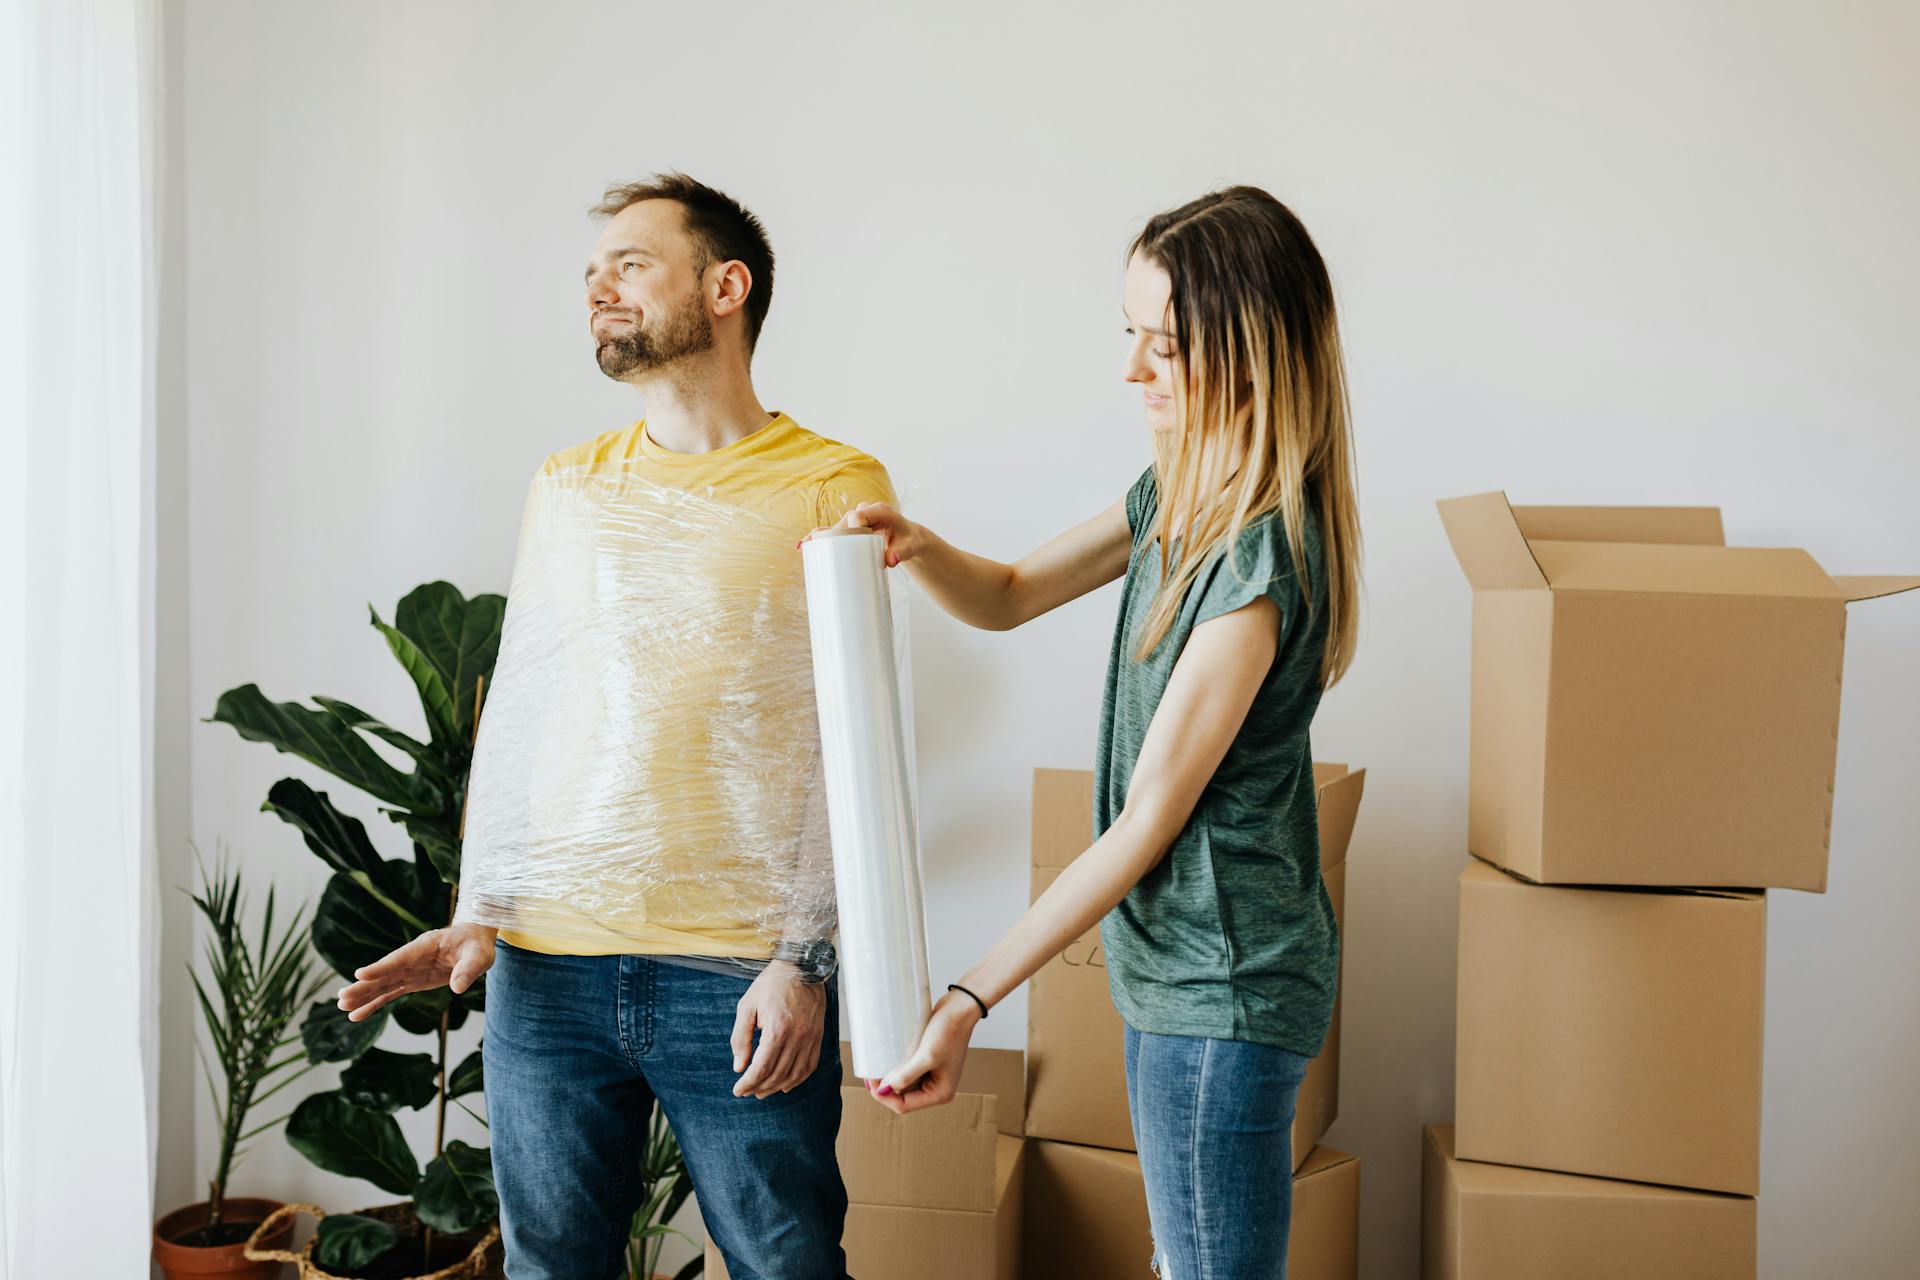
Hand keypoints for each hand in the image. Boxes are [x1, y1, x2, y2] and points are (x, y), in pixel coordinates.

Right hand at [336, 923, 496, 1021]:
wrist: (473, 940)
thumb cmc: (476, 945)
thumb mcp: (480, 955)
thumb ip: (469, 970)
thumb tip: (457, 988)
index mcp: (425, 947)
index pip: (400, 958)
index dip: (380, 967)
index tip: (359, 973)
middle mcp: (412, 959)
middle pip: (385, 973)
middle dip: (364, 986)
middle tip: (342, 998)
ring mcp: (410, 970)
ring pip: (383, 985)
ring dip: (363, 996)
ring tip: (343, 1007)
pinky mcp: (412, 981)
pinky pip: (390, 994)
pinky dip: (375, 1004)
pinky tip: (358, 1014)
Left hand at [731, 961, 827, 1097]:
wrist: (801, 967)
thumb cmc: (771, 984)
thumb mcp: (747, 1006)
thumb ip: (741, 1037)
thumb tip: (739, 1066)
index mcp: (777, 1029)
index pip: (761, 1067)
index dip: (748, 1083)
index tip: (738, 1090)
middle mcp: (796, 1037)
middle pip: (777, 1074)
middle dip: (759, 1087)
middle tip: (746, 1091)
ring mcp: (810, 1038)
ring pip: (794, 1074)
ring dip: (776, 1087)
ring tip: (762, 1091)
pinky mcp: (818, 1037)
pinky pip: (809, 1066)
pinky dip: (797, 1080)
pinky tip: (786, 1085)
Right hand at [803, 502, 922, 568]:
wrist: (908, 538)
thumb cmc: (909, 540)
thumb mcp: (909, 546)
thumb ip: (902, 552)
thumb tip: (891, 561)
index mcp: (879, 510)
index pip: (860, 515)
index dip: (851, 524)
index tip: (846, 537)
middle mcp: (864, 512)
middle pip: (844, 522)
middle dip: (832, 535)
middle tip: (822, 550)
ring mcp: (855, 520)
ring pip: (836, 528)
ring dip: (822, 537)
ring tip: (805, 547)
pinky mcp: (850, 529)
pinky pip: (833, 532)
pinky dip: (819, 538)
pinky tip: (803, 546)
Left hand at [865, 989, 982, 1114]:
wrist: (961, 1008)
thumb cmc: (949, 1031)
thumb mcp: (926, 1056)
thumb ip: (905, 1076)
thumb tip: (883, 1090)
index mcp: (940, 1093)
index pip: (904, 1105)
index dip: (884, 1096)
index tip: (870, 1081)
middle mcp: (937, 1088)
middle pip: (903, 1097)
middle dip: (885, 1088)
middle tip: (869, 1073)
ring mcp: (933, 1075)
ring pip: (904, 1085)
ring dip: (890, 1079)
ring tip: (875, 1067)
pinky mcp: (929, 1063)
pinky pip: (909, 1072)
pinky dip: (897, 1069)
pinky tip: (887, 1061)